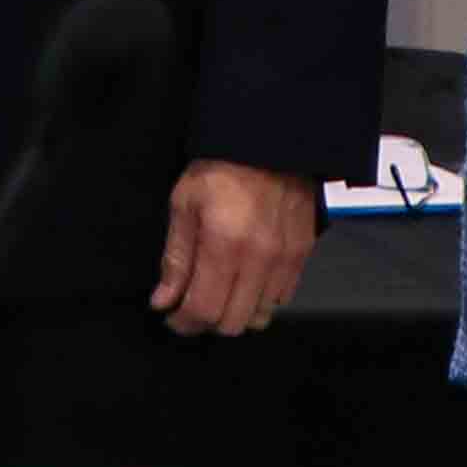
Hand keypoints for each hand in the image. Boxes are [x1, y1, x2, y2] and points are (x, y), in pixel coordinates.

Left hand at [152, 156, 321, 335]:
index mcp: (224, 245)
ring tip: (219, 294)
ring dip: (234, 313)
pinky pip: (281, 298)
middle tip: (191, 306)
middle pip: (232, 321)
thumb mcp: (183, 205)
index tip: (172, 317)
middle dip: (206, 321)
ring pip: (259, 316)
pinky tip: (245, 282)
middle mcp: (259, 259)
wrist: (268, 145)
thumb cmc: (221, 169)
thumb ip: (175, 259)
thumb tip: (164, 299)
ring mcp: (284, 260)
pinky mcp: (301, 255)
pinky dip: (260, 300)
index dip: (183, 322)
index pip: (203, 308)